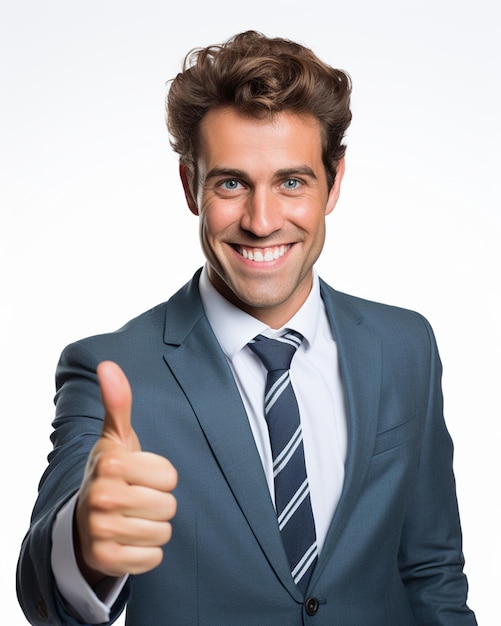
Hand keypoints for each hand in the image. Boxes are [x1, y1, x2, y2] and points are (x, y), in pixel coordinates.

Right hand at [75, 361, 176, 584]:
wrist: (84, 516)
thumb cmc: (112, 472)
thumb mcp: (117, 437)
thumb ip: (118, 402)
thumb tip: (108, 365)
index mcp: (110, 462)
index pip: (170, 476)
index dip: (161, 476)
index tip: (141, 475)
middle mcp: (101, 496)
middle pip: (169, 506)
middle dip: (159, 502)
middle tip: (137, 498)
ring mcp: (100, 530)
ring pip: (163, 532)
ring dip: (154, 526)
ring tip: (134, 517)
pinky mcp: (105, 559)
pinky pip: (152, 558)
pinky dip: (147, 551)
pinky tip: (130, 539)